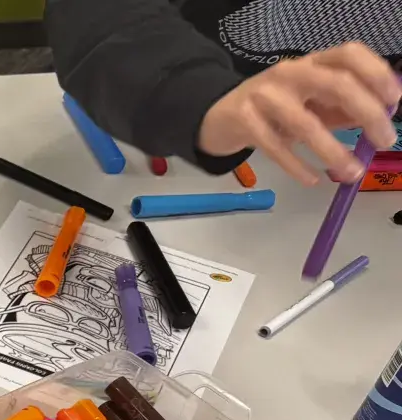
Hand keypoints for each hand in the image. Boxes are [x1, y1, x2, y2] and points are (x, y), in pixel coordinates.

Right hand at [198, 42, 401, 184]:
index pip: (349, 55)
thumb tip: (379, 121)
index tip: (394, 101)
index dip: (376, 74)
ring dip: (333, 151)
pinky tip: (312, 180)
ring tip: (351, 173)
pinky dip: (297, 166)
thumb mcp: (311, 103)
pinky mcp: (243, 120)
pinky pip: (276, 147)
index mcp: (312, 63)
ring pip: (305, 123)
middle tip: (384, 141)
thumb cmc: (274, 109)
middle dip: (367, 113)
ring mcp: (264, 95)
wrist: (218, 116)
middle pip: (337, 84)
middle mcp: (290, 72)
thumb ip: (343, 109)